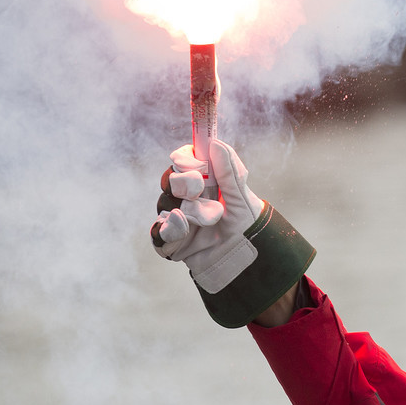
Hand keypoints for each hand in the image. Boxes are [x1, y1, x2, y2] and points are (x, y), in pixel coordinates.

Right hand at [152, 140, 263, 292]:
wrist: (246, 261)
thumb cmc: (246, 227)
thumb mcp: (242, 199)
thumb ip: (230, 173)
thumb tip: (215, 143)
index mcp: (203, 182)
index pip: (183, 161)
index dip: (184, 158)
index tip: (195, 162)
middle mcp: (186, 198)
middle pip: (169, 179)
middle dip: (183, 181)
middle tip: (200, 187)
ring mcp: (176, 219)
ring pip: (165, 204)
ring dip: (188, 209)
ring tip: (212, 218)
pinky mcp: (171, 242)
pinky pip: (158, 234)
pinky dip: (169, 230)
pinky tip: (183, 227)